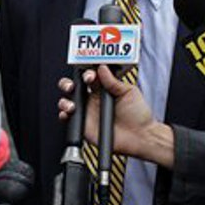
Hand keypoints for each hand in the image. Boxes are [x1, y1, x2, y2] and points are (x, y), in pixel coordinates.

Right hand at [57, 65, 173, 165]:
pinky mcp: (84, 126)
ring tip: (73, 105)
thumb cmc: (138, 115)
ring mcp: (87, 113)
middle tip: (72, 86)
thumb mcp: (129, 92)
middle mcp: (93, 100)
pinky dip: (64, 115)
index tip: (89, 76)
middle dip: (67, 83)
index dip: (85, 74)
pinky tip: (70, 113)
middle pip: (73, 87)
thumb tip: (102, 68)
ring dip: (65, 100)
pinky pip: (68, 119)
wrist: (140, 136)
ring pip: (67, 102)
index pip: (88, 77)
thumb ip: (114, 81)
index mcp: (103, 89)